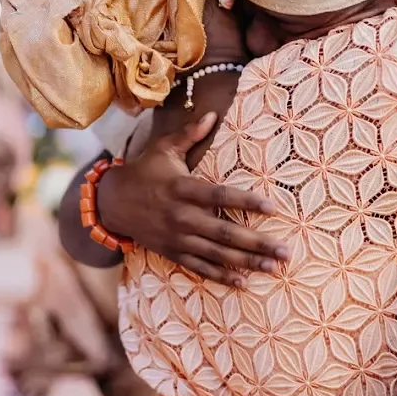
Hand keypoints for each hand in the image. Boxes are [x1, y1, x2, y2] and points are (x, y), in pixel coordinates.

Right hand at [98, 113, 288, 285]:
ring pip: (217, 254)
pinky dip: (220, 277)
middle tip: (285, 251)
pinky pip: (200, 267)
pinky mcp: (172, 252)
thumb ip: (189, 134)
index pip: (221, 196)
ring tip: (273, 269)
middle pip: (225, 233)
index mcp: (183, 188)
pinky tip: (242, 283)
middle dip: (257, 243)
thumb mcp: (163, 149)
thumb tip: (212, 113)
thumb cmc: (144, 171)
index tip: (273, 208)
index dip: (247, 202)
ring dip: (247, 263)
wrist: (111, 203)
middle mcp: (182, 216)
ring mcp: (178, 238)